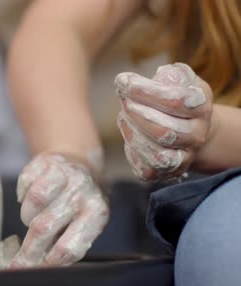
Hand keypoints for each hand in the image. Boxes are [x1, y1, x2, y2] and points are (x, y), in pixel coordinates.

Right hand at [11, 153, 108, 267]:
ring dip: (26, 217)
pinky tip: (29, 199)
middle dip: (28, 250)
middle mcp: (83, 192)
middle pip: (44, 227)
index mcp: (97, 213)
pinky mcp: (46, 162)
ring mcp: (64, 173)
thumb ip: (69, 242)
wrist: (80, 160)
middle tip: (17, 264)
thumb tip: (41, 266)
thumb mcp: (86, 222)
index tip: (39, 269)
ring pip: (33, 202)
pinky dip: (22, 195)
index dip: (51, 261)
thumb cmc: (80, 201)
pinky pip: (25, 183)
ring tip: (31, 220)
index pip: (70, 246)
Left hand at [115, 63, 212, 181]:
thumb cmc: (178, 97)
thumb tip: (160, 77)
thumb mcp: (180, 79)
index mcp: (200, 107)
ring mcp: (183, 157)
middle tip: (123, 101)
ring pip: (158, 156)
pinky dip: (133, 152)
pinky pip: (148, 170)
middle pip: (166, 132)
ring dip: (133, 134)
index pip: (176, 101)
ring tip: (124, 116)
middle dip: (137, 114)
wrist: (190, 127)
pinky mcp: (165, 173)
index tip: (122, 81)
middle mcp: (196, 136)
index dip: (145, 91)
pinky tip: (129, 134)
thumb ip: (171, 75)